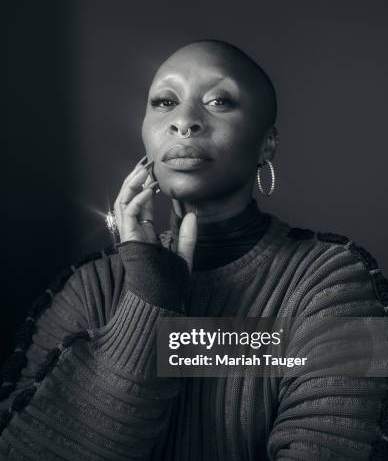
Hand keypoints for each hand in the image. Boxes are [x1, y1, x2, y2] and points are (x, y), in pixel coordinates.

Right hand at [114, 158, 197, 272]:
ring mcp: (129, 235)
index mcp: (144, 234)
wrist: (161, 298)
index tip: (156, 172)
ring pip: (123, 202)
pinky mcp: (129, 238)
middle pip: (128, 198)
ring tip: (144, 168)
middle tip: (147, 162)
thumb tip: (193, 215)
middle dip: (135, 179)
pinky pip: (129, 213)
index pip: (142, 204)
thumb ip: (188, 236)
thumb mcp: (184, 254)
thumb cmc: (170, 281)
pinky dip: (138, 199)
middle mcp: (133, 232)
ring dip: (132, 183)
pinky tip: (149, 189)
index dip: (147, 186)